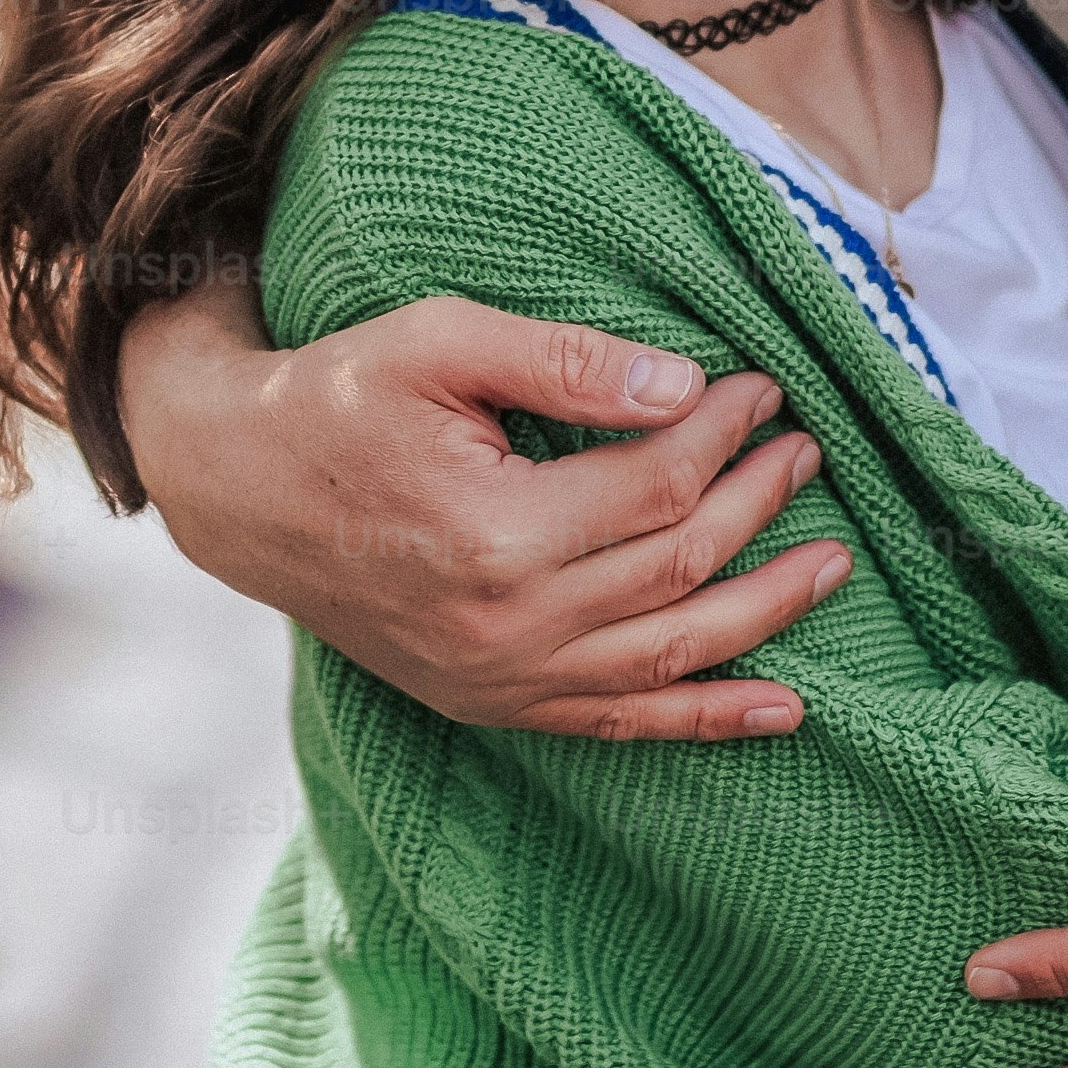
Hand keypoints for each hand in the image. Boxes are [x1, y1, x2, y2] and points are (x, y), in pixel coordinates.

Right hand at [117, 282, 848, 737]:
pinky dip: (706, 719)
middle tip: (806, 452)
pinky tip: (782, 707)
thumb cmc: (337, 400)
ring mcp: (499, 678)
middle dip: (759, 507)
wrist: (238, 491)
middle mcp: (504, 625)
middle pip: (678, 570)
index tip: (761, 388)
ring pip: (669, 657)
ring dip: (762, 612)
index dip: (724, 434)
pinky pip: (619, 725)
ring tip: (830, 565)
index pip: (655, 487)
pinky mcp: (490, 703)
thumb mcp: (437, 342)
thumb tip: (684, 384)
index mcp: (494, 533)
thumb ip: (564, 359)